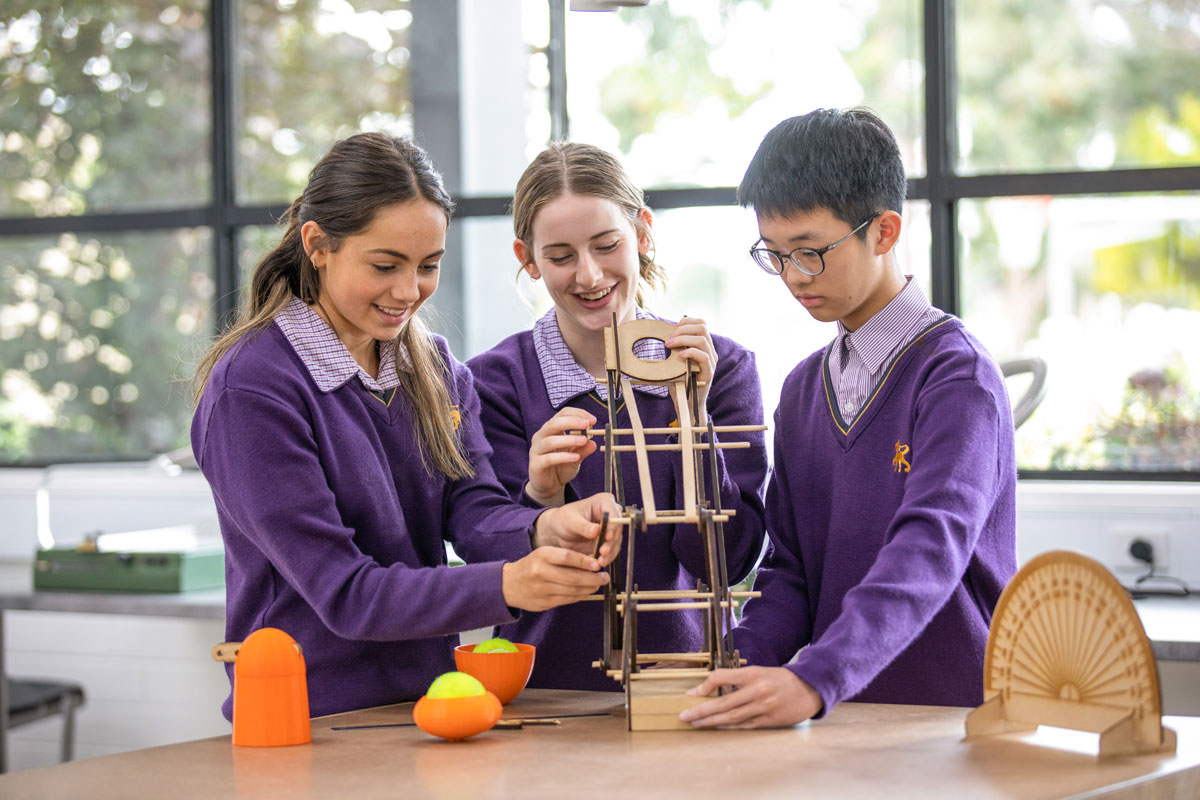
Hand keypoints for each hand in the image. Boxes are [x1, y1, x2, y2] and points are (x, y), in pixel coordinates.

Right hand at [501, 548, 609, 611]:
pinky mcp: (544, 603)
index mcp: (541, 555)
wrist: (508, 584)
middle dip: (592, 578)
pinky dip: (580, 596)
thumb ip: (564, 557)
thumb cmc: (531, 566)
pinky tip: (586, 592)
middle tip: (604, 577)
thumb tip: (592, 562)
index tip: (598, 564)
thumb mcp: (544, 554)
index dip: (585, 561)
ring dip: (589, 588)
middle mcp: (540, 572)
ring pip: (572, 591)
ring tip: (598, 584)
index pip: (567, 557)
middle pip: (572, 577)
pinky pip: (567, 600)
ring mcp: (542, 589)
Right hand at [525, 407, 597, 506]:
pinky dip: (563, 457)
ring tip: (583, 440)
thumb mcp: (576, 457)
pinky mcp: (536, 464)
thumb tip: (593, 442)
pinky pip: (548, 459)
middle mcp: (541, 437)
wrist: (549, 486)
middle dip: (571, 422)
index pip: (562, 414)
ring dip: (568, 439)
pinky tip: (575, 457)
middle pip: (553, 424)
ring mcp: (536, 450)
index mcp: (551, 430)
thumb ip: (583, 449)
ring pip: (550, 441)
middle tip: (587, 425)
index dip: (577, 414)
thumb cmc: (561, 466)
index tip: (592, 420)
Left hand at [532, 492, 622, 565]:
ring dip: (609, 553)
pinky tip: (598, 564)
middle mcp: (610, 516)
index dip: (613, 525)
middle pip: (617, 529)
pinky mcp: (607, 543)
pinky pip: (610, 552)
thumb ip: (583, 526)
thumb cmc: (563, 519)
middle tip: (603, 552)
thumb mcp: (570, 520)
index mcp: (603, 502)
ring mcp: (610, 530)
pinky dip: (605, 559)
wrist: (558, 532)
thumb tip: (596, 530)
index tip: (608, 536)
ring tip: (601, 561)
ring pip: (615, 542)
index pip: (613, 512)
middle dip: (611, 543)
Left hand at [664, 316, 716, 420]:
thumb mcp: (675, 361)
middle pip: (703, 327)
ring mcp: (711, 362)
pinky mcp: (709, 373)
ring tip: (669, 345)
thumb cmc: (681, 382)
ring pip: (702, 339)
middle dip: (682, 329)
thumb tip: (665, 334)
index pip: (701, 324)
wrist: (686, 403)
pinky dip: (690, 352)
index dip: (686, 322)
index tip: (672, 329)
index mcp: (704, 346)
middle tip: (668, 339)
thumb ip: (675, 347)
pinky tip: (679, 355)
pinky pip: (703, 356)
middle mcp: (711, 352)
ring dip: (683, 338)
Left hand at [677, 667, 822, 728]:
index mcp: (752, 673)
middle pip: (723, 703)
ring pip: (732, 717)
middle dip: (701, 710)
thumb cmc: (780, 679)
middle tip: (685, 716)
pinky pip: (746, 725)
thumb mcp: (758, 671)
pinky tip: (717, 727)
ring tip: (697, 724)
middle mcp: (757, 690)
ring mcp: (764, 707)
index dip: (704, 687)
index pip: (720, 677)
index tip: (691, 695)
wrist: (809, 688)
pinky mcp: (770, 720)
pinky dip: (730, 727)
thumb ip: (737, 679)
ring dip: (712, 722)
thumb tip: (712, 689)